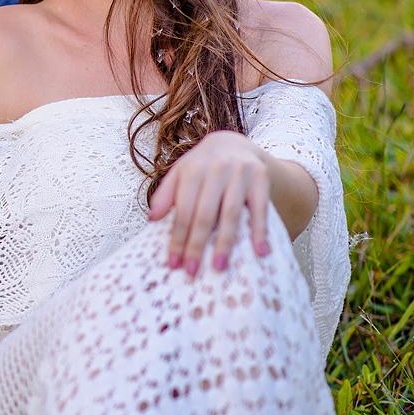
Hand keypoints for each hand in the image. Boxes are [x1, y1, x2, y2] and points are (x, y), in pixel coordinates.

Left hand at [147, 130, 270, 275]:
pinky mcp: (261, 178)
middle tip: (192, 270)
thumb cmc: (202, 166)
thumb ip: (165, 195)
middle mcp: (216, 169)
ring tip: (219, 266)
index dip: (177, 238)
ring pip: (231, 214)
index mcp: (192, 169)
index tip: (174, 262)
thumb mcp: (180, 173)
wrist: (234, 143)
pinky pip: (260, 209)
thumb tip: (152, 219)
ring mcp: (240, 173)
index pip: (183, 210)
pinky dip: (260, 231)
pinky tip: (259, 251)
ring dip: (225, 243)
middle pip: (205, 215)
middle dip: (197, 245)